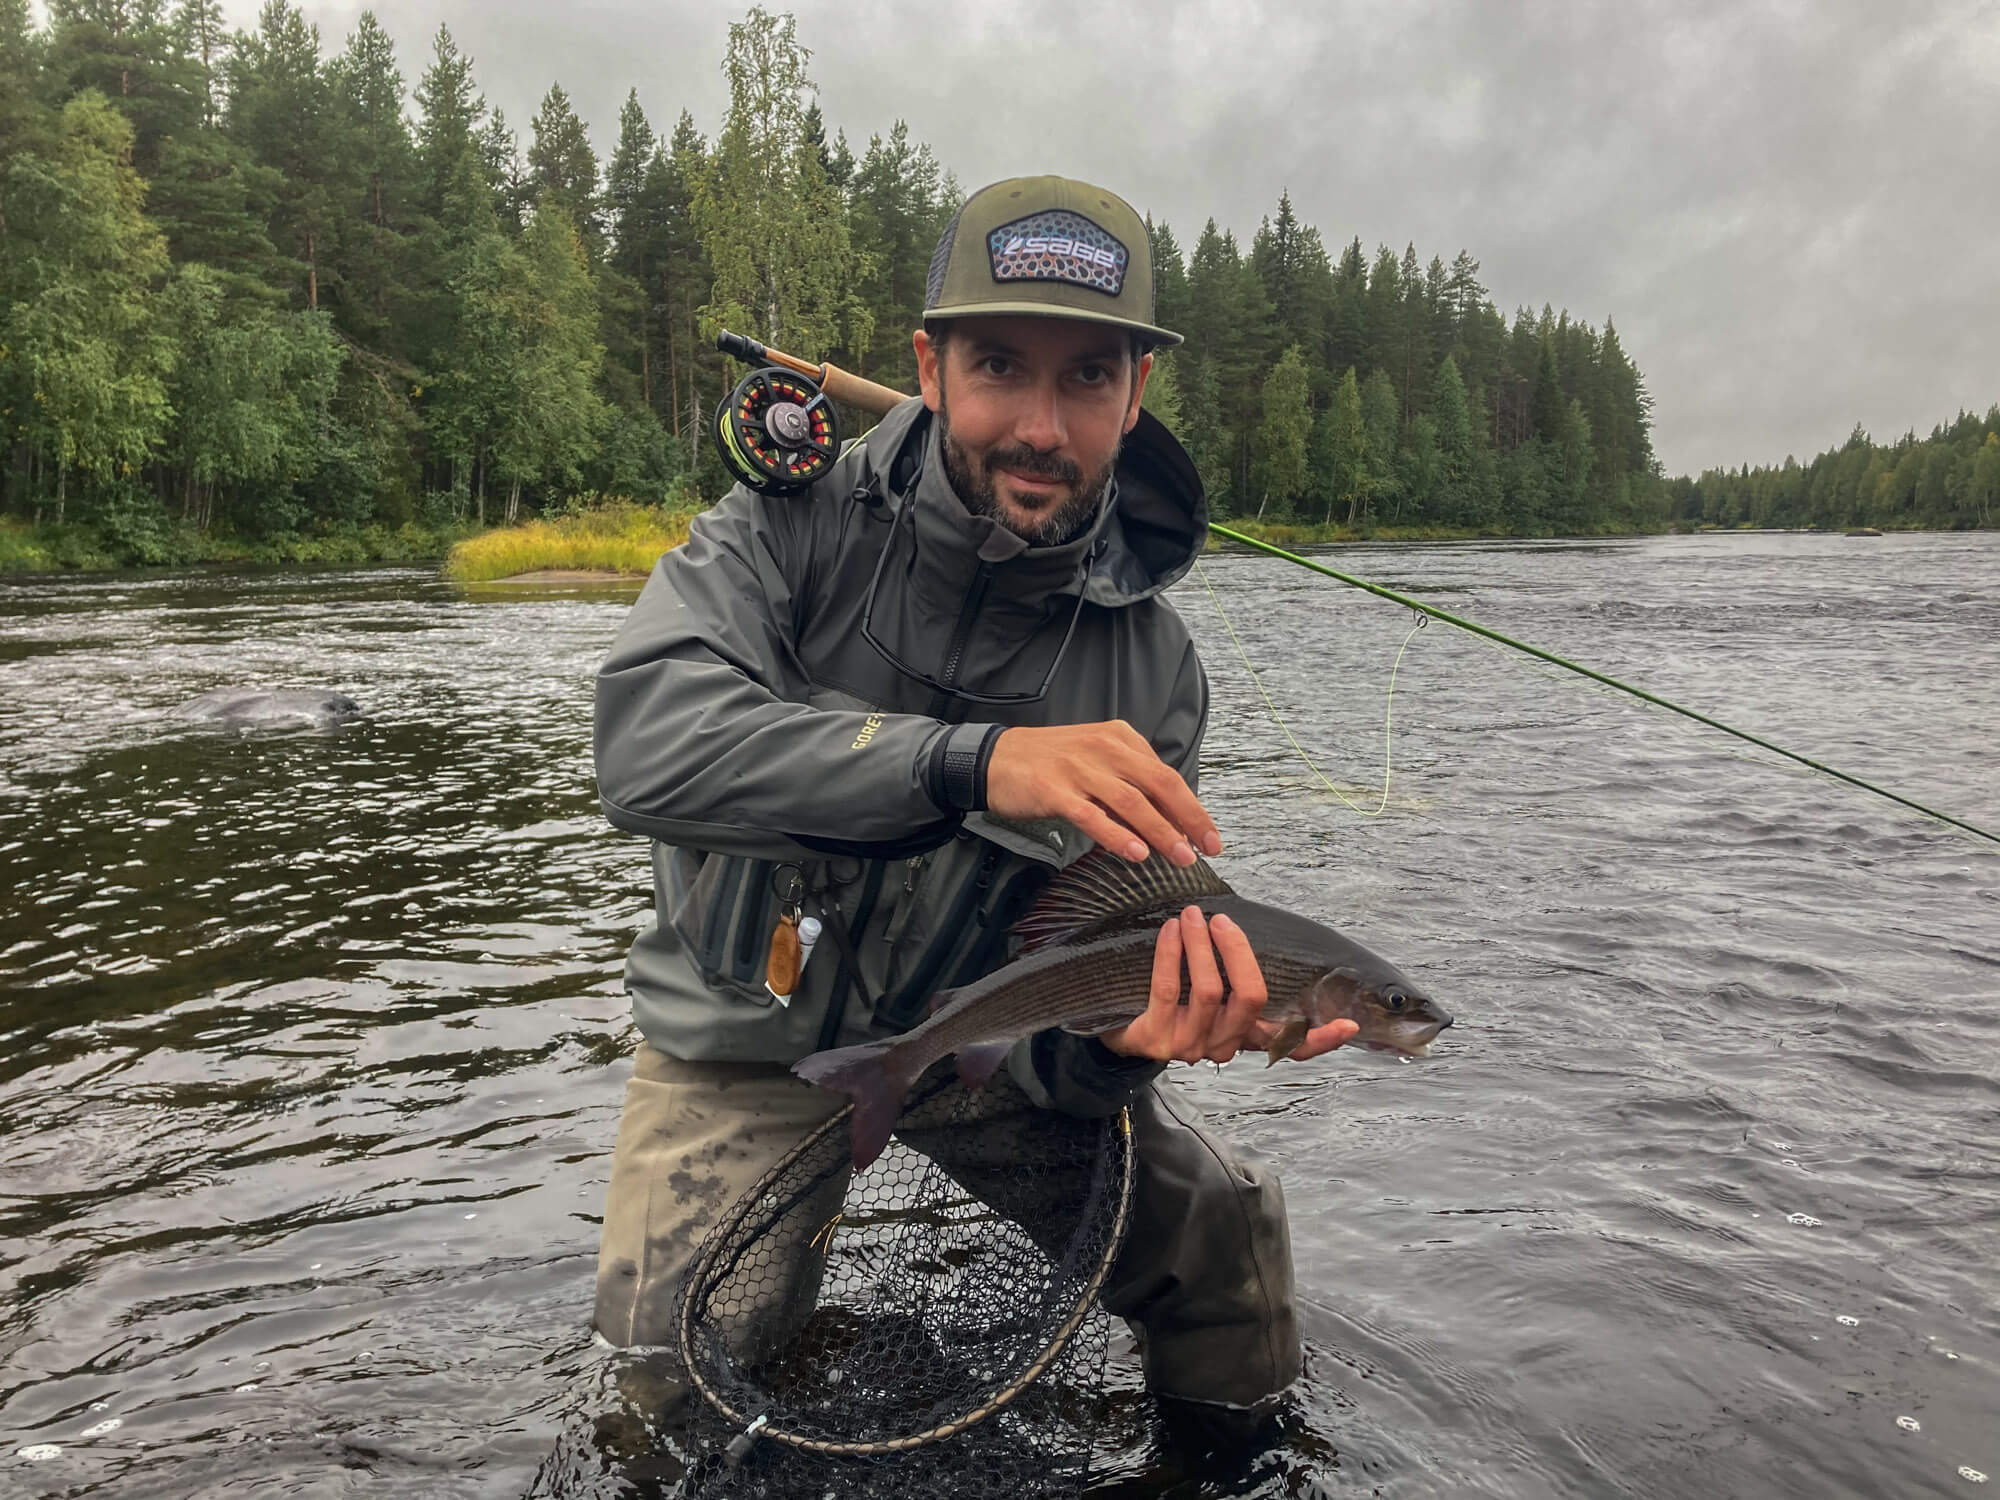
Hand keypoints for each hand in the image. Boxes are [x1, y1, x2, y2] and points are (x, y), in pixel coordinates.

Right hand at [985, 721, 1220, 866]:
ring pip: (1131, 802)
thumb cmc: (1050, 762)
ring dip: (1160, 831)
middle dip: (1188, 819)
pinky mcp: (1054, 791)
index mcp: (1120, 739)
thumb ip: (1129, 781)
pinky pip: (1093, 816)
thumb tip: (1168, 817)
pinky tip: (1136, 853)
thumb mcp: (1096, 759)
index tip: (1209, 836)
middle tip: (1207, 849)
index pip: (1166, 775)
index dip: (1192, 807)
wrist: (994, 758)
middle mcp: (1105, 749)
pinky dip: (1117, 835)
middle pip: (1159, 784)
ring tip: (1180, 857)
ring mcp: (1079, 769)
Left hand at [1098, 906, 1360, 1063]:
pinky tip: (1170, 930)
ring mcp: (1191, 1048)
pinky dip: (1171, 953)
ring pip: (1210, 991)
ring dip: (1201, 945)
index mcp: (1247, 1037)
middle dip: (1238, 952)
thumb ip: (1236, 977)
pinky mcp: (1156, 1042)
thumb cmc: (1174, 1001)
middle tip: (1222, 919)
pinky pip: (1170, 989)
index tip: (1350, 1026)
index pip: (1293, 1048)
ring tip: (1191, 915)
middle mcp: (1224, 1047)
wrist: (1119, 1029)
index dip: (1322, 1039)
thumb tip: (1248, 931)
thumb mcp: (1210, 994)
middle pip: (1251, 999)